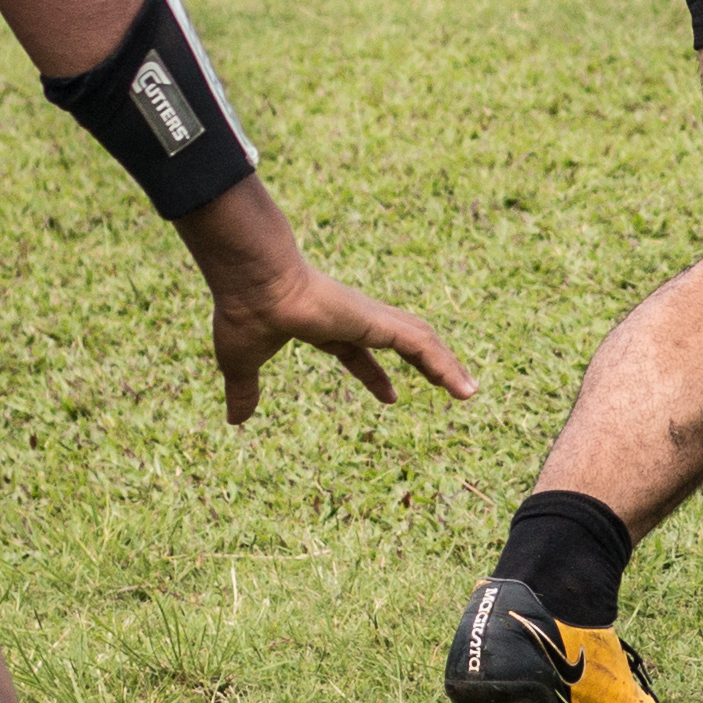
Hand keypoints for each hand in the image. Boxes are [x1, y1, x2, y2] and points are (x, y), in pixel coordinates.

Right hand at [177, 176, 474, 424]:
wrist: (255, 283)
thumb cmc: (246, 314)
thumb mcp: (241, 362)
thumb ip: (244, 390)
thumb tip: (234, 420)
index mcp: (325, 326)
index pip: (357, 352)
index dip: (374, 374)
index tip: (390, 394)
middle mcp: (352, 318)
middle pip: (400, 342)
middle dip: (425, 364)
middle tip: (447, 383)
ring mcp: (368, 317)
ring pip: (419, 340)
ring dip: (444, 365)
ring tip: (468, 391)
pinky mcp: (377, 321)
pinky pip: (421, 344)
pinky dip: (444, 363)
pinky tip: (460, 385)